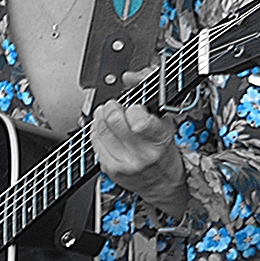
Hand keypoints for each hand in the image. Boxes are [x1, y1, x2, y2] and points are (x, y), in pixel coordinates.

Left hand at [90, 71, 188, 218]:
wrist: (163, 184)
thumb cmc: (164, 150)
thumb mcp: (165, 122)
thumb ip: (148, 95)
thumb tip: (129, 77)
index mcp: (159, 140)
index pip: (139, 120)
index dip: (133, 108)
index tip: (134, 107)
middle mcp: (141, 153)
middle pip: (113, 121)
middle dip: (112, 107)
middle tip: (115, 106)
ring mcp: (124, 163)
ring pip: (100, 130)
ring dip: (101, 116)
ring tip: (108, 114)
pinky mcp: (109, 169)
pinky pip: (94, 142)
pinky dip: (97, 131)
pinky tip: (105, 129)